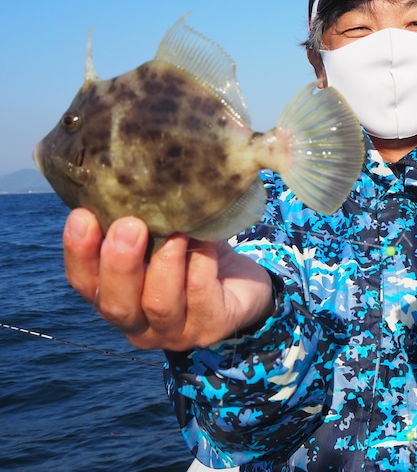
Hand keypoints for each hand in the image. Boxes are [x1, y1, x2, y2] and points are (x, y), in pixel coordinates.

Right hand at [63, 209, 274, 350]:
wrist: (246, 285)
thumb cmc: (193, 256)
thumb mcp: (163, 238)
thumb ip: (142, 223)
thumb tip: (126, 175)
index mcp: (116, 300)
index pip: (84, 284)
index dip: (79, 254)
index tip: (83, 216)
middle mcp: (140, 324)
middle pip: (115, 305)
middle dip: (120, 264)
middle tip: (130, 225)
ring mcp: (177, 332)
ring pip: (160, 304)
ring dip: (165, 263)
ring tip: (176, 231)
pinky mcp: (213, 326)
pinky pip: (201, 294)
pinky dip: (201, 263)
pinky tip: (205, 238)